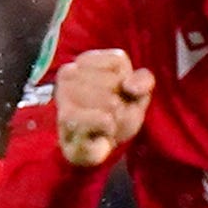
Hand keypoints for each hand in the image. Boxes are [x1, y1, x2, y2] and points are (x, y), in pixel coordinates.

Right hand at [52, 49, 154, 167]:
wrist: (96, 147)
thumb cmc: (116, 114)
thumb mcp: (137, 93)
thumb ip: (144, 80)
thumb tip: (129, 87)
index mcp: (84, 61)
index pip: (118, 60)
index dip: (126, 81)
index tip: (117, 93)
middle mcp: (68, 73)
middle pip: (114, 83)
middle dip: (120, 102)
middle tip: (110, 113)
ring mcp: (64, 96)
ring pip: (110, 102)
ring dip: (116, 117)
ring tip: (104, 123)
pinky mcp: (66, 119)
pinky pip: (104, 120)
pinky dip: (110, 129)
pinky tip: (100, 133)